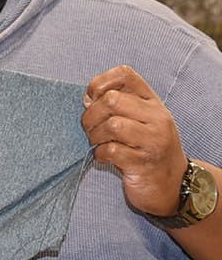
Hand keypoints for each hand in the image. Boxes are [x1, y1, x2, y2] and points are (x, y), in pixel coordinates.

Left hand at [82, 65, 185, 215]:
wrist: (173, 184)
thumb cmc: (147, 149)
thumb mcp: (139, 121)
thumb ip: (118, 105)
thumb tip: (87, 98)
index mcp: (153, 102)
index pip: (125, 74)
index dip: (99, 83)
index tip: (91, 100)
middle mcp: (157, 117)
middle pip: (111, 100)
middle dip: (91, 116)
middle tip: (90, 129)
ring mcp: (154, 140)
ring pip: (111, 125)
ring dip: (94, 136)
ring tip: (97, 143)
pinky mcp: (144, 163)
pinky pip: (111, 151)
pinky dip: (99, 154)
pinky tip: (104, 157)